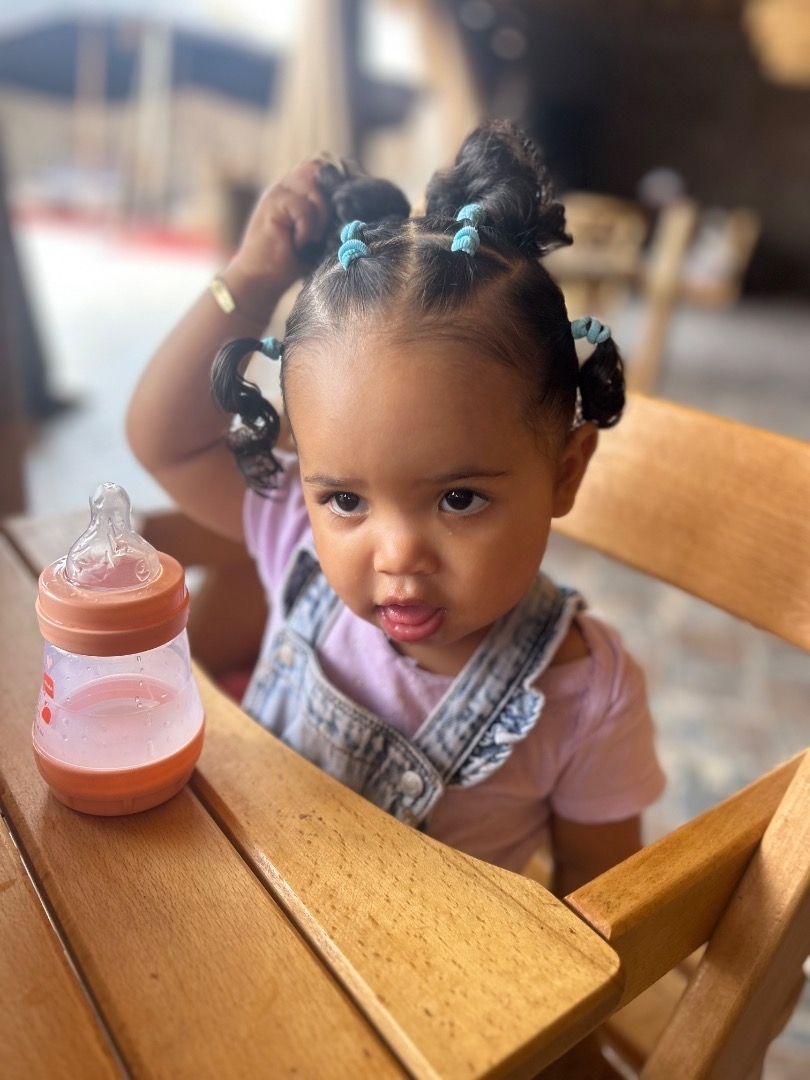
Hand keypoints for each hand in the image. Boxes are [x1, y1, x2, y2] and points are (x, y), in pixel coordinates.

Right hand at [223, 159, 329, 322]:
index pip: (322, 168)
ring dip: (320, 213)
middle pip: (318, 168)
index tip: (345, 209)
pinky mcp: (271, 203)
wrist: (262, 279)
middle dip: (330, 197)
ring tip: (314, 237)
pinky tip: (299, 243)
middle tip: (327, 226)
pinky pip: (301, 206)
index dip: (337, 183)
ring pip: (312, 184)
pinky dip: (306, 228)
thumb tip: (357, 214)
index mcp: (298, 190)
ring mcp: (278, 191)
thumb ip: (331, 218)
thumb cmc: (292, 261)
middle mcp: (288, 186)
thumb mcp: (319, 236)